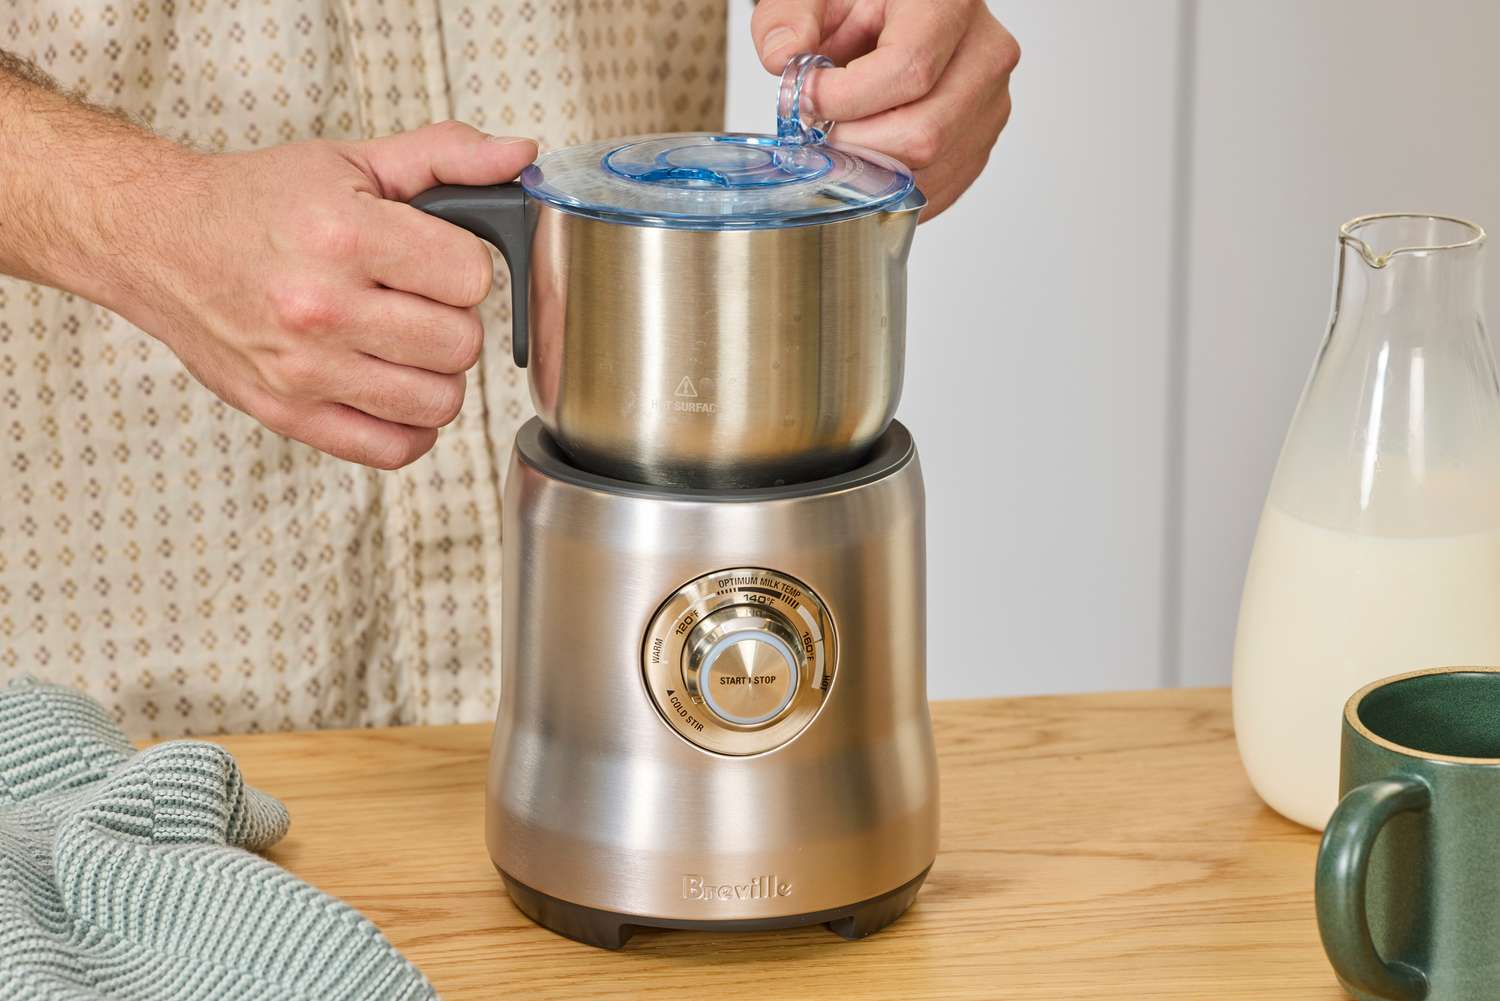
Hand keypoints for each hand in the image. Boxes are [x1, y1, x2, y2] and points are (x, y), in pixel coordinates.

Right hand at [111, 123, 536, 467]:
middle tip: (416, 301)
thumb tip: (522, 155)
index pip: (471, 276)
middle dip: (451, 319)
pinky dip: (412, 428)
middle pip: (461, 343)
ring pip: (439, 401)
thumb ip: (446, 156)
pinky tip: (395, 389)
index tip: (434, 260)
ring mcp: (304, 369)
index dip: (463, 266)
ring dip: (436, 375)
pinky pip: (392, 449)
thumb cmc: (256, 202)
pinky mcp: (289, 414)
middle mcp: (321, 307)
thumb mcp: (352, 160)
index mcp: (343, 235)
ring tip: (404, 344)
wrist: (156, 240)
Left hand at [752, 0, 1017, 218]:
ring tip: (844, 135)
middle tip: (820, 130)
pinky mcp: (981, 139)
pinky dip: (890, 186)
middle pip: (922, 133)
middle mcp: (984, 53)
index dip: (844, 99)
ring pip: (929, 169)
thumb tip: (783, 57)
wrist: (900, 15)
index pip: (907, 71)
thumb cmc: (862, 2)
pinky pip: (937, 186)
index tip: (807, 99)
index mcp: (948, 4)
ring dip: (870, 169)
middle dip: (854, 145)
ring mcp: (990, 102)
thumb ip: (788, 17)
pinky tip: (864, 158)